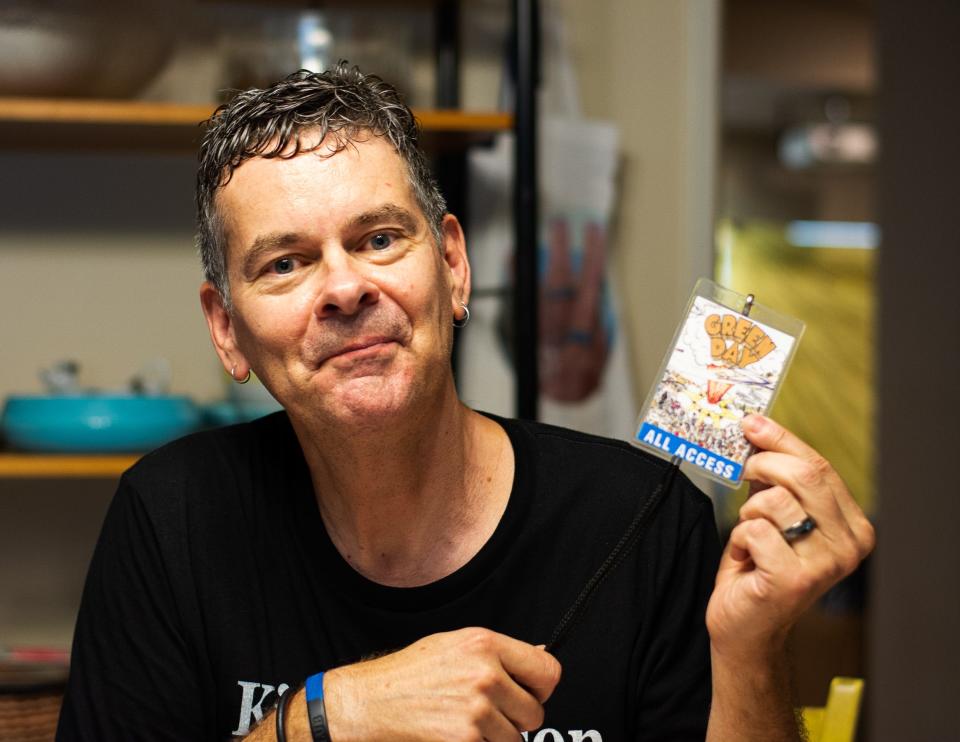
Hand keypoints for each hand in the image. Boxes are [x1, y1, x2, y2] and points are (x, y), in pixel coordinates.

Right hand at [323, 627, 561, 740]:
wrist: (371, 702)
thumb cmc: (410, 673)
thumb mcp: (455, 645)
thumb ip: (499, 653)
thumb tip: (542, 657)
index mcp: (485, 644)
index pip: (548, 671)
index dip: (540, 687)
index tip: (528, 693)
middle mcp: (485, 675)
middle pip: (535, 712)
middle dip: (516, 718)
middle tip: (488, 712)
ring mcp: (476, 711)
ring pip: (515, 739)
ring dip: (496, 738)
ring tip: (465, 723)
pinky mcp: (465, 741)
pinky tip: (455, 735)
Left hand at [706, 415, 875, 661]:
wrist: (746, 628)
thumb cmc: (758, 568)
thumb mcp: (773, 515)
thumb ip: (775, 476)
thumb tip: (757, 427)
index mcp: (853, 527)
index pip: (820, 467)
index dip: (781, 440)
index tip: (752, 424)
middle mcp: (848, 546)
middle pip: (803, 475)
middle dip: (762, 465)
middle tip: (743, 473)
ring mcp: (824, 564)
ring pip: (774, 501)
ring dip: (749, 513)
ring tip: (751, 537)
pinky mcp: (793, 579)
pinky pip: (755, 530)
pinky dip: (740, 539)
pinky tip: (747, 558)